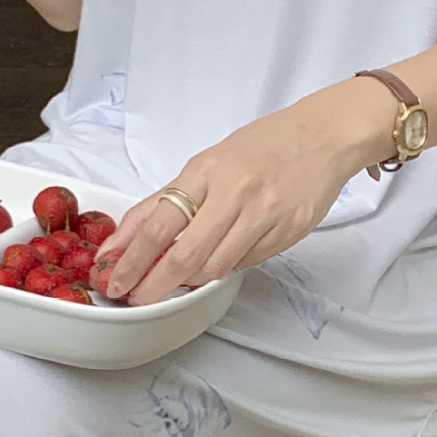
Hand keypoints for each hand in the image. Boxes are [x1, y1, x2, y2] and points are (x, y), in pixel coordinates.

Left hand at [101, 79, 393, 305]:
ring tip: (175, 281)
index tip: (113, 280)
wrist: (323, 137)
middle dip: (154, 286)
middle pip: (184, 257)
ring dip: (188, 282)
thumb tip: (125, 240)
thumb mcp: (206, 163)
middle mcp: (235, 193)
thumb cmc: (262, 147)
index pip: (157, 225)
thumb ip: (166, 201)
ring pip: (215, 268)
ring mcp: (264, 215)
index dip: (131, 260)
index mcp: (206, 171)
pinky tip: (218, 259)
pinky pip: (245, 263)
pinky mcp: (287, 232)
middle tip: (136, 299)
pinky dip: (224, 268)